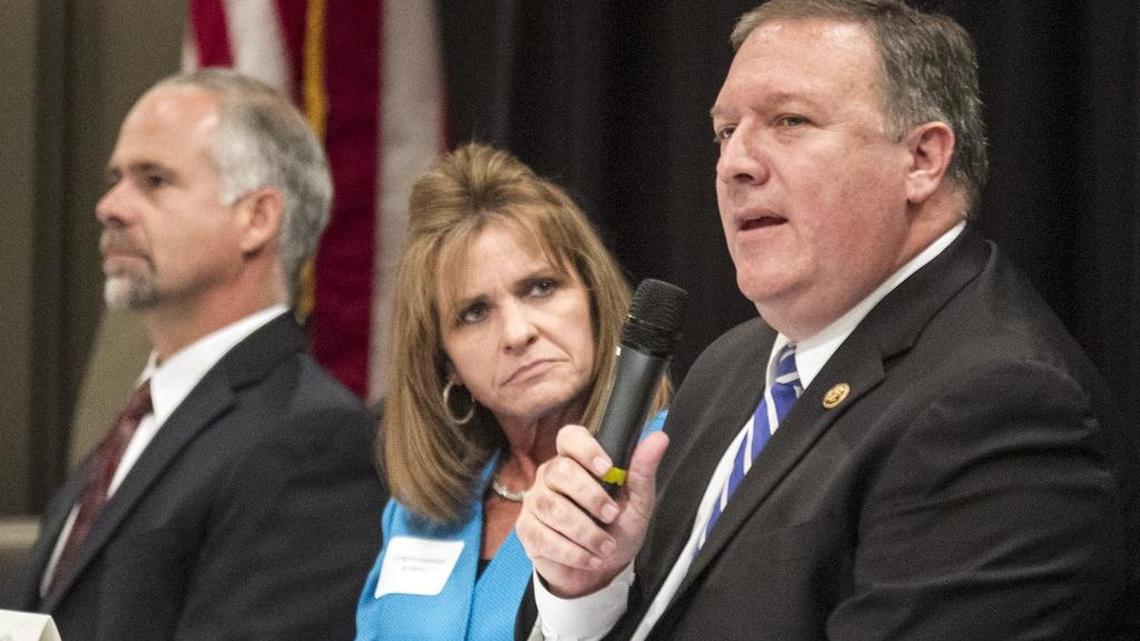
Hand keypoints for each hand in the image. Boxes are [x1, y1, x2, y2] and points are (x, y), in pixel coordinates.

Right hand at [516, 424, 668, 597]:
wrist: (601, 570)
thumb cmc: (616, 529)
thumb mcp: (637, 503)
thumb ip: (642, 471)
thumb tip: (658, 439)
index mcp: (576, 461)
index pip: (570, 437)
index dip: (586, 449)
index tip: (607, 468)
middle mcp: (550, 476)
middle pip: (560, 471)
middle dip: (590, 497)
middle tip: (611, 516)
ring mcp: (535, 501)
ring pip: (552, 508)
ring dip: (585, 532)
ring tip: (606, 546)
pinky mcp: (527, 529)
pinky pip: (544, 537)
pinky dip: (573, 552)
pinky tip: (590, 558)